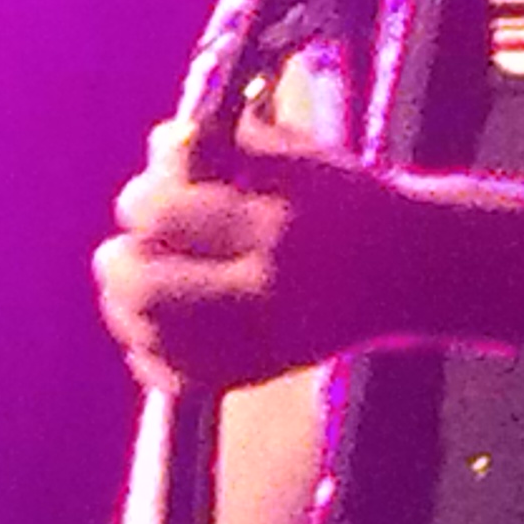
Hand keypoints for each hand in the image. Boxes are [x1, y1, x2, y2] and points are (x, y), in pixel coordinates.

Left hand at [93, 114, 414, 393]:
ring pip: (150, 339)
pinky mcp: (256, 375)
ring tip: (135, 282)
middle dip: (119, 264)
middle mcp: (265, 293)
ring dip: (125, 307)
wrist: (404, 270)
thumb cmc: (336, 196)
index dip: (141, 201)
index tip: (147, 197)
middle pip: (145, 290)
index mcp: (273, 227)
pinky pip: (174, 379)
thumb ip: (215, 144)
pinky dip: (149, 353)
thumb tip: (154, 150)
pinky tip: (154, 326)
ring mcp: (261, 344)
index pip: (162, 216)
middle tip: (121, 250)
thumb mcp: (287, 153)